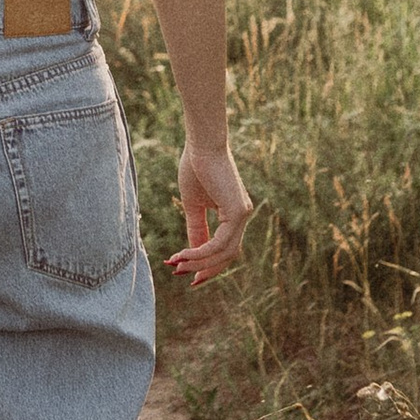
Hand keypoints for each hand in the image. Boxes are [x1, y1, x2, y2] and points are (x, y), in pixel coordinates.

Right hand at [167, 136, 251, 286]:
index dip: (206, 263)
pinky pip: (219, 243)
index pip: (224, 248)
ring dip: (199, 263)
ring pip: (224, 252)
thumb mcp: (193, 205)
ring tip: (176, 266)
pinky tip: (183, 255)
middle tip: (182, 276)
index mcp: (233, 214)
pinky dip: (200, 252)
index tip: (185, 273)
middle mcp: (242, 216)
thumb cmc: (196, 166)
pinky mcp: (237, 212)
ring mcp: (242, 214)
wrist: (202, 144)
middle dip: (205, 269)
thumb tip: (192, 252)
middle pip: (227, 255)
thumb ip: (196, 228)